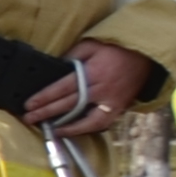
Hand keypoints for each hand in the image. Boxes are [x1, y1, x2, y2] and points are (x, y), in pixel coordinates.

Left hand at [26, 39, 156, 134]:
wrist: (146, 55)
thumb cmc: (116, 49)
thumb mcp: (91, 45)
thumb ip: (72, 56)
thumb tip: (55, 66)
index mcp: (92, 73)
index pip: (63, 88)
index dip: (45, 97)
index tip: (29, 104)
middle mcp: (101, 89)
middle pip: (70, 104)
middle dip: (47, 113)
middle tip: (29, 119)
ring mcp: (112, 101)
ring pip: (87, 120)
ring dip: (68, 127)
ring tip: (51, 131)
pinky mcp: (120, 107)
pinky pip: (102, 123)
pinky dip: (87, 128)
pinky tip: (73, 130)